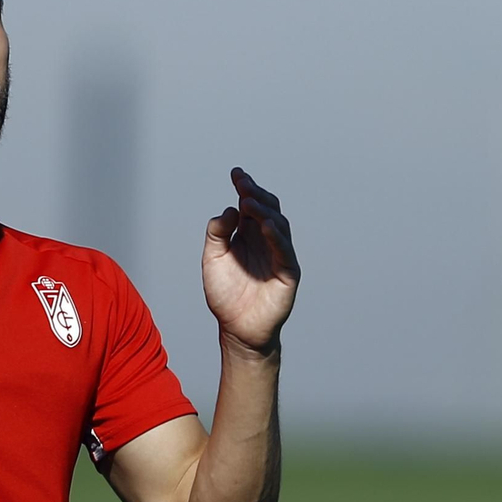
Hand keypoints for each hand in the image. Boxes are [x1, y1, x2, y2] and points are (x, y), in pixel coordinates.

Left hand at [202, 167, 299, 354]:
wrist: (237, 328)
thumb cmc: (225, 294)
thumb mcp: (213, 259)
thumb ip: (217, 233)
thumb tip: (231, 209)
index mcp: (248, 234)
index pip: (249, 205)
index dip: (245, 187)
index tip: (236, 173)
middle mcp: (265, 240)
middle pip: (266, 209)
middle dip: (255, 194)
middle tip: (243, 184)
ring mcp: (279, 254)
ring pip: (278, 224)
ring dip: (264, 211)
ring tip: (249, 201)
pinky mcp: (288, 272)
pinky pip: (285, 250)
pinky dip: (277, 236)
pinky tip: (267, 225)